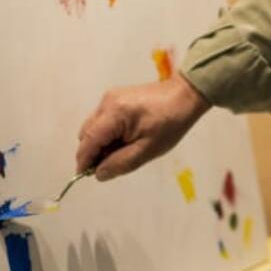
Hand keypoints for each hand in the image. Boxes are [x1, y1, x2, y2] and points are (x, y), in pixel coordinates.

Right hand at [76, 73, 210, 180]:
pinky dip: (107, 133)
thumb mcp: (148, 149)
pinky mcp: (117, 97)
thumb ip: (120, 163)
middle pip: (87, 133)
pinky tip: (125, 139)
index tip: (85, 176)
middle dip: (93, 152)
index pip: (88, 140)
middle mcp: (107, 102)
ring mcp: (111, 97)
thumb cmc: (171, 123)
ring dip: (101, 143)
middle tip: (112, 164)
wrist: (186, 95)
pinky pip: (103, 119)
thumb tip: (98, 174)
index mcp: (114, 113)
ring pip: (94, 126)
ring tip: (123, 151)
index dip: (84, 160)